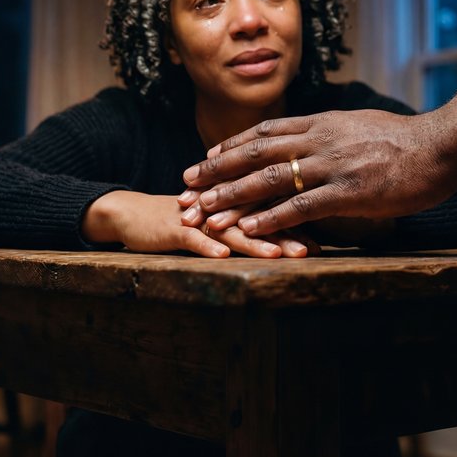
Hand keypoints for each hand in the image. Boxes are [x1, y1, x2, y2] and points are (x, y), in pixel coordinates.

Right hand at [177, 189, 319, 255]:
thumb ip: (249, 221)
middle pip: (255, 217)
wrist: (133, 214)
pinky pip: (191, 238)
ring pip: (228, 227)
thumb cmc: (184, 219)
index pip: (269, 209)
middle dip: (284, 234)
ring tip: (276, 254)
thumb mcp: (218, 218)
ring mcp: (196, 216)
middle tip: (311, 250)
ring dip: (252, 242)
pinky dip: (206, 246)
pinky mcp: (172, 228)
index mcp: (233, 200)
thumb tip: (291, 235)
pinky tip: (222, 256)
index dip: (296, 224)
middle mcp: (218, 205)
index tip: (323, 242)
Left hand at [181, 109, 456, 236]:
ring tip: (204, 210)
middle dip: (217, 170)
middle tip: (187, 184)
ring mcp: (331, 165)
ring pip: (269, 178)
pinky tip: (247, 229)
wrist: (442, 146)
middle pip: (255, 152)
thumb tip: (313, 135)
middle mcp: (318, 140)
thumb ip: (331, 132)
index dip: (232, 145)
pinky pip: (299, 205)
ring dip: (233, 196)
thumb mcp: (360, 124)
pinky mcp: (347, 192)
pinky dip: (270, 217)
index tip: (207, 156)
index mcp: (321, 123)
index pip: (265, 131)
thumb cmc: (405, 139)